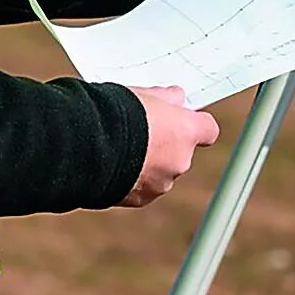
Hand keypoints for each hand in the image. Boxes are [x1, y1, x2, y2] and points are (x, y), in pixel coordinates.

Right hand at [120, 85, 219, 207]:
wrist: (86, 148)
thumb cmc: (117, 116)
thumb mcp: (144, 95)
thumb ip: (165, 98)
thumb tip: (175, 98)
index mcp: (186, 132)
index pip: (208, 130)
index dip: (195, 124)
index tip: (182, 119)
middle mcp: (180, 161)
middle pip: (182, 152)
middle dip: (166, 145)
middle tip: (141, 133)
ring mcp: (161, 183)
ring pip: (162, 172)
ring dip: (148, 164)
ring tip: (122, 150)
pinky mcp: (140, 199)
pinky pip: (142, 187)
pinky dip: (132, 180)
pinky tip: (114, 165)